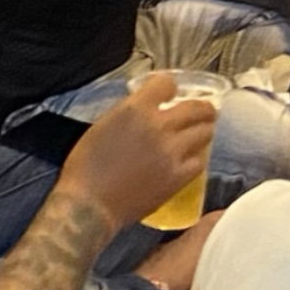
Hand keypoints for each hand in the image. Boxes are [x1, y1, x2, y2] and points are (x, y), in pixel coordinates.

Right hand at [57, 71, 215, 230]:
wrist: (89, 205)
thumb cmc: (85, 167)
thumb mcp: (102, 126)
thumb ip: (129, 114)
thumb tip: (145, 110)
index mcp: (135, 110)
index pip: (166, 84)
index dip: (169, 86)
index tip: (170, 91)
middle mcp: (158, 126)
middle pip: (195, 107)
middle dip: (202, 107)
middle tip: (204, 110)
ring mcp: (171, 152)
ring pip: (204, 132)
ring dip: (204, 129)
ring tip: (202, 131)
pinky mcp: (177, 177)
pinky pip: (200, 161)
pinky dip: (198, 157)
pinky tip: (193, 157)